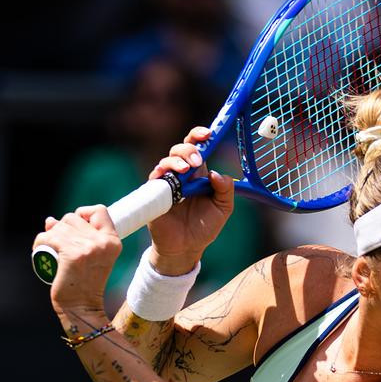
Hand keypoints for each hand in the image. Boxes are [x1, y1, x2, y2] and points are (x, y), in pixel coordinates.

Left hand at [33, 206, 121, 313]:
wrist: (81, 308)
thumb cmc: (83, 284)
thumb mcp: (90, 256)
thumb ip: (77, 236)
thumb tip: (50, 220)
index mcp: (113, 242)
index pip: (99, 210)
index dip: (83, 214)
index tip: (75, 228)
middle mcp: (103, 242)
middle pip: (73, 217)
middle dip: (60, 229)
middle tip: (58, 246)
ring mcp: (89, 248)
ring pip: (58, 227)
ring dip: (48, 236)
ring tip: (49, 250)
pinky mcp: (72, 255)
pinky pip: (48, 238)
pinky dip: (39, 243)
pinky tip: (39, 250)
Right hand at [146, 126, 234, 274]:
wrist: (186, 248)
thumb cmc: (204, 227)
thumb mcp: (223, 208)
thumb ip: (225, 190)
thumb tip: (218, 173)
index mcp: (199, 173)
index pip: (197, 147)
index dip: (200, 136)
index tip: (208, 133)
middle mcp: (182, 174)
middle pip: (181, 149)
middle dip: (190, 149)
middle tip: (198, 162)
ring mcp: (167, 182)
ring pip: (167, 160)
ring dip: (177, 160)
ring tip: (187, 170)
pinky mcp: (155, 193)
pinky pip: (155, 177)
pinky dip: (161, 172)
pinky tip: (168, 175)